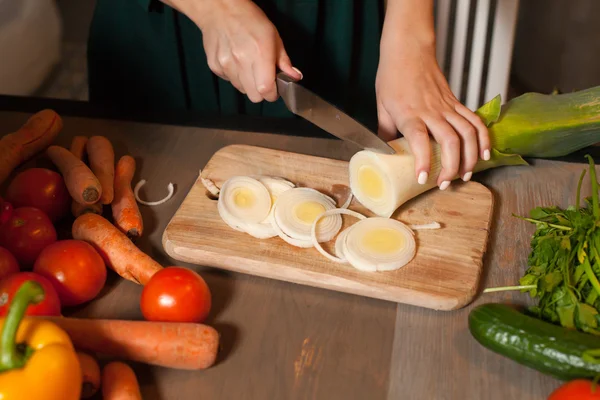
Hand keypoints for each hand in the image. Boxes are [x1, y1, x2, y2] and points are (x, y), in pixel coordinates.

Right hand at [180, 0, 301, 102]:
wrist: (220, 9)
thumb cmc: (250, 20)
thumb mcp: (274, 37)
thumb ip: (284, 61)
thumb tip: (295, 77)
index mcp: (260, 53)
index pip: (266, 90)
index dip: (272, 94)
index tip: (274, 89)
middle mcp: (241, 61)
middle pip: (254, 97)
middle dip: (261, 91)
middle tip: (263, 78)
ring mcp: (226, 65)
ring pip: (241, 90)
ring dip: (248, 83)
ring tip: (248, 65)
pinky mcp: (215, 66)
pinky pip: (229, 81)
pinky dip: (235, 76)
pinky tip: (236, 61)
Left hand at [376, 34, 489, 189]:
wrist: (408, 50)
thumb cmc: (393, 77)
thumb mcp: (381, 107)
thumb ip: (385, 132)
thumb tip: (384, 154)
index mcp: (409, 113)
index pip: (419, 139)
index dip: (423, 159)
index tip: (423, 178)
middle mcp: (431, 111)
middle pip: (450, 140)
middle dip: (451, 166)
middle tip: (445, 183)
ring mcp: (447, 106)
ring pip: (467, 133)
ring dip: (470, 157)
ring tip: (465, 175)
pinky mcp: (456, 102)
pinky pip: (475, 121)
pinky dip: (483, 139)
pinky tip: (484, 155)